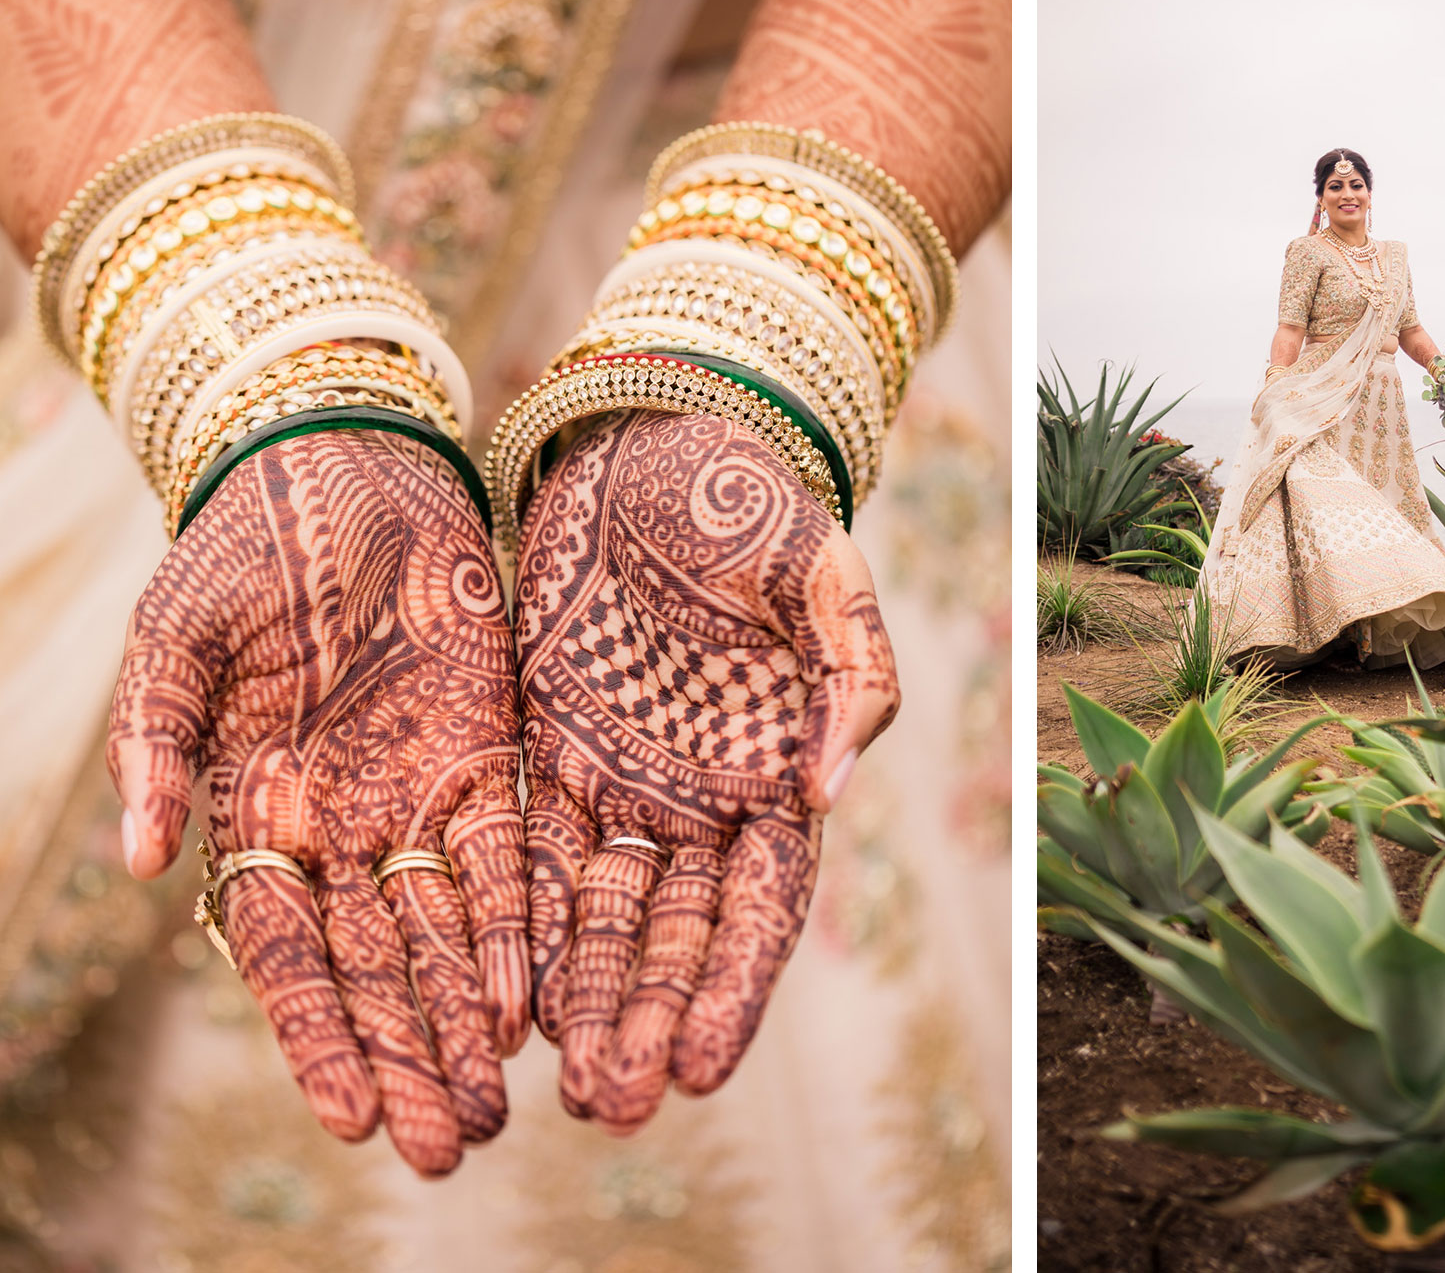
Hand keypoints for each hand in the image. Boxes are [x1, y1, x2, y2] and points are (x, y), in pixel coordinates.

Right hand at [106, 431, 527, 1176]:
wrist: (342, 467)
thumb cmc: (242, 547)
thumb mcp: (177, 637)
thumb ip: (155, 742)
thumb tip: (132, 856)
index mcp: (252, 813)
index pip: (285, 955)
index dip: (318, 1037)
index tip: (353, 1118)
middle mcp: (338, 826)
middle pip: (378, 968)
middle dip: (411, 1057)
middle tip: (452, 1150)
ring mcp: (414, 793)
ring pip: (446, 933)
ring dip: (469, 1020)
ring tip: (502, 1109)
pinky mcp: (485, 751)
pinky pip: (507, 852)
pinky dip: (519, 926)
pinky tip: (539, 999)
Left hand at [516, 410, 898, 1133]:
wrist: (659, 439)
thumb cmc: (757, 500)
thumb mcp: (825, 570)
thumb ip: (851, 673)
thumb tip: (828, 791)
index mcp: (777, 773)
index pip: (760, 909)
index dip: (732, 991)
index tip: (699, 1068)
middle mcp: (699, 799)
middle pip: (673, 934)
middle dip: (645, 1020)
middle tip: (612, 1104)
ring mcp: (621, 782)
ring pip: (599, 915)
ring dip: (582, 999)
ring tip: (558, 1085)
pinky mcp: (544, 751)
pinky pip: (524, 852)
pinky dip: (515, 923)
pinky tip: (495, 992)